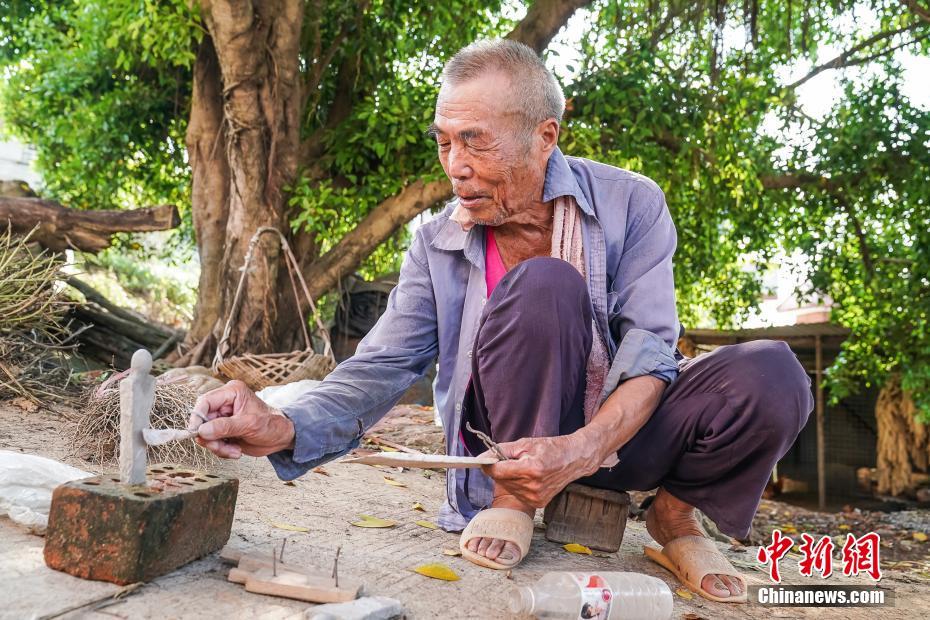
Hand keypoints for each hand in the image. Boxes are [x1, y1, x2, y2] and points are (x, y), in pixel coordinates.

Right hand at [188, 380, 295, 458]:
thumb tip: (202, 430)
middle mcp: (224, 403)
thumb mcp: (249, 424)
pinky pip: (212, 443)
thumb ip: (225, 427)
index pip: (205, 401)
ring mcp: (222, 418)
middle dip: (210, 437)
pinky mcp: (222, 431)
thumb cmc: (271, 424)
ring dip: (218, 446)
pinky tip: (236, 451)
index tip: (196, 433)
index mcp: (231, 392)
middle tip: (221, 447)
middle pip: (202, 420)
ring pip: (205, 434)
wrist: (281, 437)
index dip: (197, 417)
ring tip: (235, 450)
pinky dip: (222, 450)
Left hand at [479, 433, 598, 507]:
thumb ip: (502, 450)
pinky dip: (518, 485)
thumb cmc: (550, 448)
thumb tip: (482, 457)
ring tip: (524, 468)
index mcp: (530, 469)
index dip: (489, 464)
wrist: (573, 459)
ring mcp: (536, 497)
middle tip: (513, 460)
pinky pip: (517, 494)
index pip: (498, 471)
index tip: (486, 459)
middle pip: (501, 480)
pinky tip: (529, 478)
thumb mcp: (525, 443)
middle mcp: (533, 487)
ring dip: (510, 478)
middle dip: (502, 469)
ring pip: (508, 487)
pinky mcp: (538, 503)